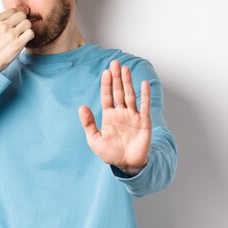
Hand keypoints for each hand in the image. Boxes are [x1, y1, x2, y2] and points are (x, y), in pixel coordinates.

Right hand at [0, 7, 33, 70]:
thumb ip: (3, 19)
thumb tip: (21, 10)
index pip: (13, 9)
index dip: (19, 13)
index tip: (20, 19)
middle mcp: (2, 26)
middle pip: (22, 15)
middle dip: (23, 20)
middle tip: (20, 28)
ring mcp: (10, 35)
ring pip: (27, 23)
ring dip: (26, 29)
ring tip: (21, 35)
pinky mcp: (17, 44)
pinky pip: (30, 33)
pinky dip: (29, 36)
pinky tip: (24, 39)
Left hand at [78, 60, 151, 174]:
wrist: (127, 165)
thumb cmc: (111, 154)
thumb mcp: (94, 140)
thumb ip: (88, 124)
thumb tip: (82, 107)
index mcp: (109, 116)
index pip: (107, 96)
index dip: (106, 84)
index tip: (105, 72)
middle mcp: (121, 113)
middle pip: (118, 92)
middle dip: (116, 78)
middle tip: (115, 63)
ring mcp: (133, 116)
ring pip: (130, 95)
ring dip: (128, 82)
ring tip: (125, 69)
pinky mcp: (144, 122)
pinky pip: (145, 106)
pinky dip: (145, 95)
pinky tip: (144, 84)